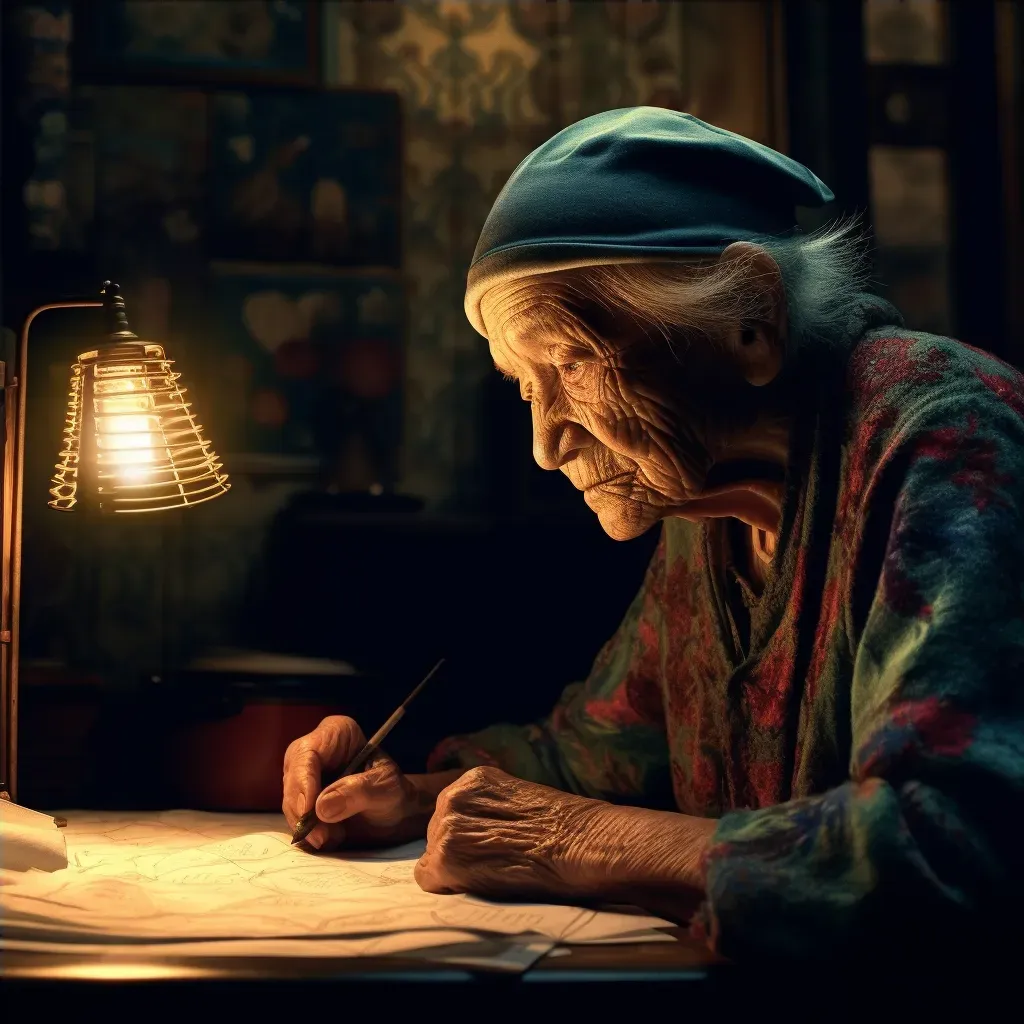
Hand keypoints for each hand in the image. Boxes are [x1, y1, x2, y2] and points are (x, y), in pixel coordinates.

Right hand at [282, 715, 432, 850]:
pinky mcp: (303, 799)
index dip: (303, 782)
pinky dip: (307, 831)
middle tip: (319, 836)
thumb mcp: (385, 788)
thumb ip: (358, 792)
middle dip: (302, 809)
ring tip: (329, 838)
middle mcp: (315, 751)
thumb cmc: (393, 791)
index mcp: (337, 733)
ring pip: (291, 800)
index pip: (307, 753)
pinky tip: (326, 839)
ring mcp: (306, 775)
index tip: (309, 810)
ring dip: (306, 824)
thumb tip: (321, 807)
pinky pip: (295, 815)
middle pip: (293, 777)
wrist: (396, 812)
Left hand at [414, 766, 715, 922]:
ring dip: (457, 870)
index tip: (492, 847)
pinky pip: (429, 879)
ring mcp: (446, 825)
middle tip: (496, 863)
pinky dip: (450, 887)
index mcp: (473, 779)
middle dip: (459, 852)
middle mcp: (453, 796)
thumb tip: (476, 833)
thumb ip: (490, 809)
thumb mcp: (521, 800)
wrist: (582, 843)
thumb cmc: (565, 827)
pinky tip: (483, 883)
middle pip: (435, 834)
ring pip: (433, 857)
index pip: (450, 814)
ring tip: (496, 872)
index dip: (470, 837)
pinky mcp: (446, 856)